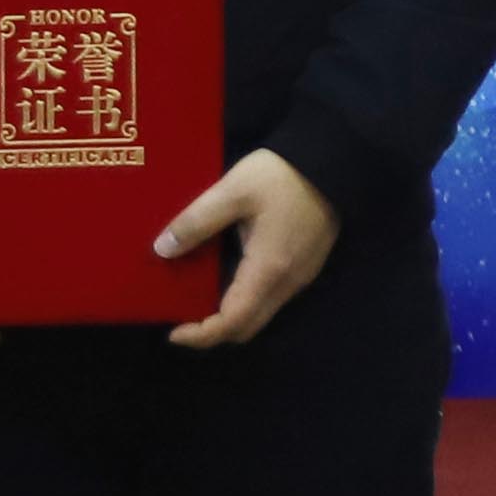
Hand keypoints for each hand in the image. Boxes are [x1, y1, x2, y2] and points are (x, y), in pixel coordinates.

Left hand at [160, 149, 340, 350]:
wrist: (333, 160)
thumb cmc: (282, 176)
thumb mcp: (232, 191)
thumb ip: (196, 222)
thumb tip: (162, 250)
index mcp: (268, 269)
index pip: (233, 322)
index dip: (201, 335)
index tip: (172, 332)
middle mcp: (287, 283)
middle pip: (247, 327)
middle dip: (212, 332)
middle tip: (182, 317)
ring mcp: (301, 277)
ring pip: (261, 315)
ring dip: (230, 316)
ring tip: (199, 298)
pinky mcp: (306, 266)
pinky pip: (272, 299)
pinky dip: (245, 301)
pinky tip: (228, 279)